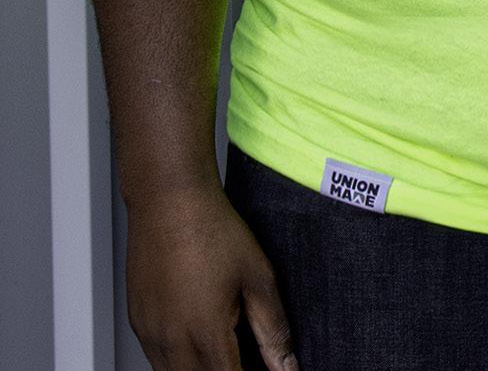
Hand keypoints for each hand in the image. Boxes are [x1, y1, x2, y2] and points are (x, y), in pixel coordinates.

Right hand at [125, 182, 299, 369]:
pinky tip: (199, 336)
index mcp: (205, 333)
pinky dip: (180, 359)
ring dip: (201, 370)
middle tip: (246, 358)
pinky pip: (158, 358)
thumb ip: (272, 330)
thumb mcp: (257, 276)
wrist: (168, 197)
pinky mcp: (138, 323)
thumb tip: (287, 367)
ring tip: (226, 346)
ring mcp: (150, 334)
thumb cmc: (211, 228)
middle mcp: (171, 341)